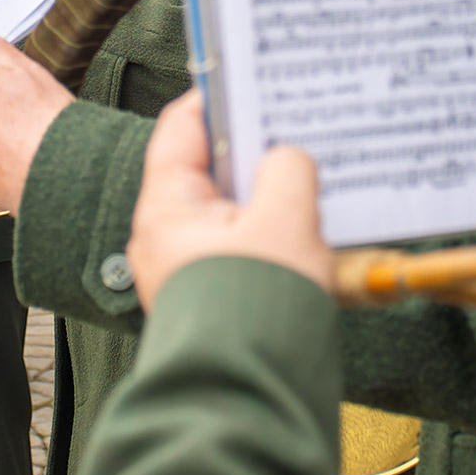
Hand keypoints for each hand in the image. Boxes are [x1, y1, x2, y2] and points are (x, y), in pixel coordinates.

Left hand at [127, 90, 331, 313]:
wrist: (259, 395)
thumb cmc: (261, 314)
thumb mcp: (286, 223)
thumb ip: (288, 170)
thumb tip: (288, 158)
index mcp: (166, 211)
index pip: (181, 129)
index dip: (217, 98)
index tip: (251, 79)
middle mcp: (166, 238)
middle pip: (209, 169)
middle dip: (252, 150)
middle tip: (292, 130)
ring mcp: (188, 267)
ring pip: (231, 210)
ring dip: (268, 195)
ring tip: (309, 183)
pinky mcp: (214, 292)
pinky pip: (243, 245)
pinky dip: (270, 232)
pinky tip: (306, 232)